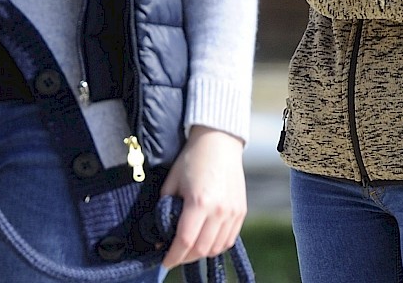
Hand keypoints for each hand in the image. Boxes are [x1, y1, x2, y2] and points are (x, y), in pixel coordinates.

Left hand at [158, 127, 246, 268]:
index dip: (173, 256)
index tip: (164, 261)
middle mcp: (219, 210)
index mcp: (199, 202)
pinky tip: (206, 240)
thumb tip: (161, 232)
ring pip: (217, 248)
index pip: (185, 241)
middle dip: (185, 256)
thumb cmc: (192, 158)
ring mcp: (233, 212)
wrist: (219, 141)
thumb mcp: (172, 182)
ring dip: (201, 253)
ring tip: (189, 248)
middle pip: (201, 249)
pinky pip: (229, 239)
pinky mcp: (241, 211)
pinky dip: (216, 245)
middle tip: (174, 254)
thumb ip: (165, 208)